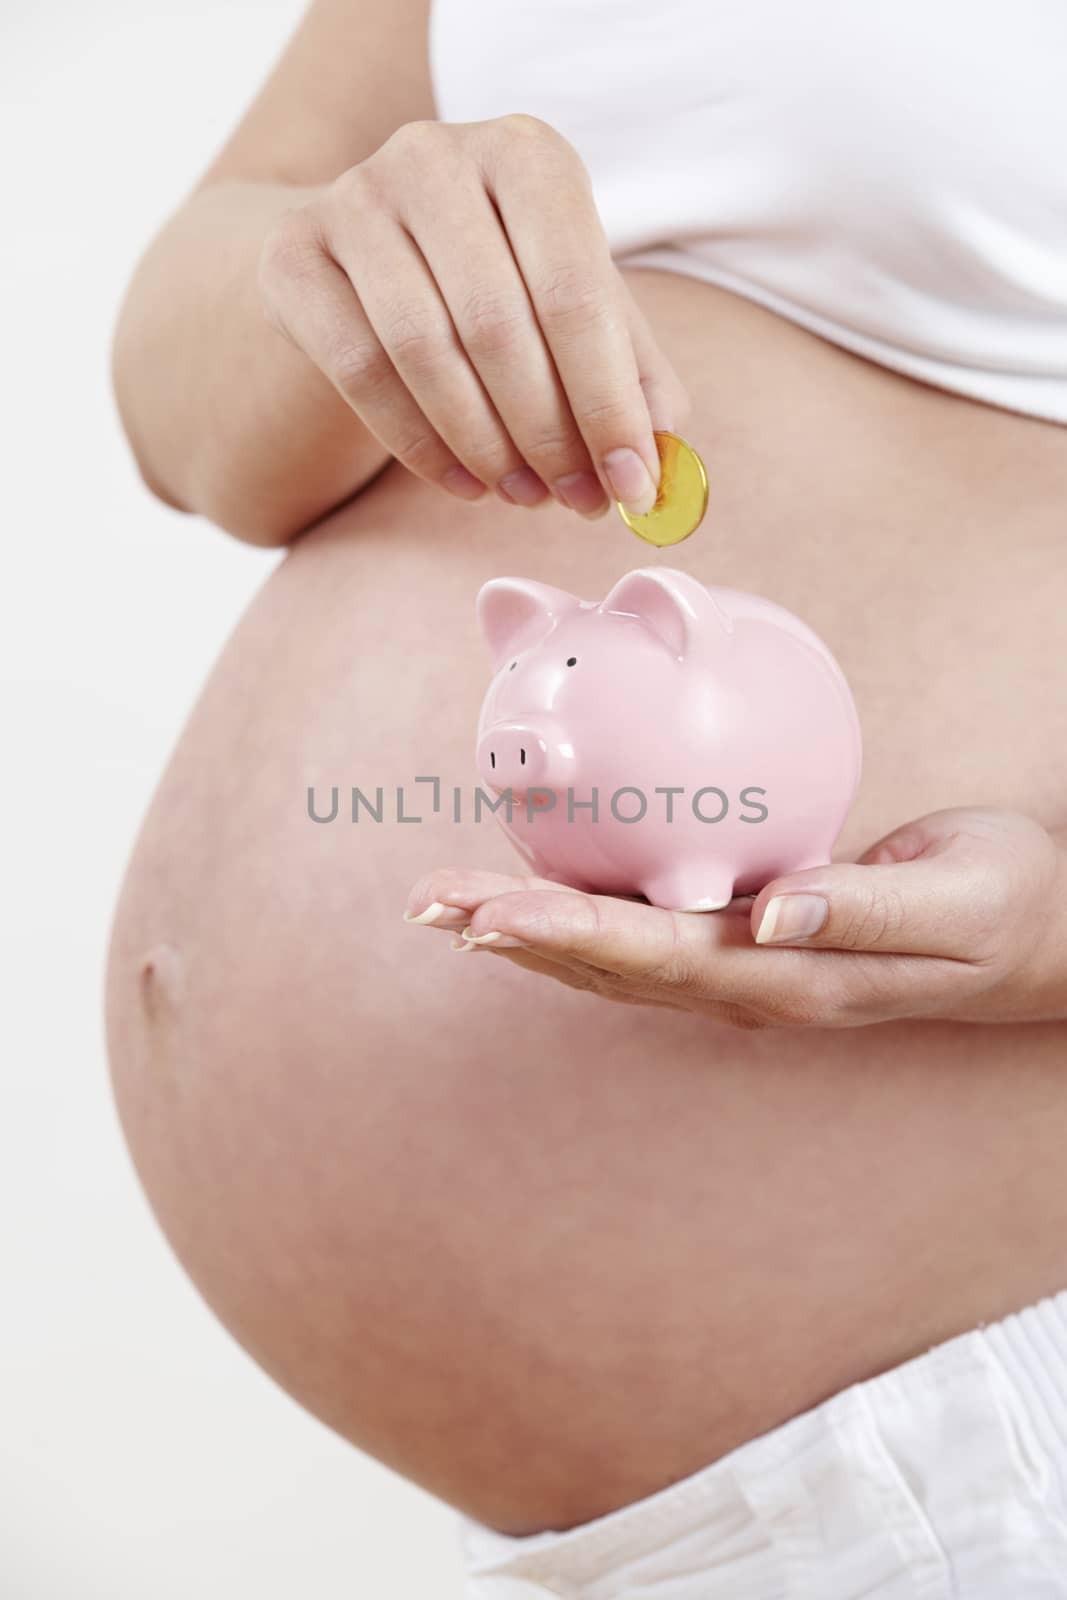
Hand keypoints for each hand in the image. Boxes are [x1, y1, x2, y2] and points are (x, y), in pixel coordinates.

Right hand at [258, 115, 687, 517]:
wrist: (368, 258)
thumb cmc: (501, 286)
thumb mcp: (576, 310)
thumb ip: (630, 375)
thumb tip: (662, 466)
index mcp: (527, 155)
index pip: (576, 292)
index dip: (608, 402)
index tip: (632, 486)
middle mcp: (435, 156)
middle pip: (498, 326)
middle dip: (548, 435)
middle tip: (576, 503)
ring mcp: (353, 198)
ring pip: (424, 351)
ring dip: (485, 447)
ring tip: (524, 497)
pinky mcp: (292, 254)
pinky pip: (359, 371)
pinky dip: (420, 445)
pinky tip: (465, 484)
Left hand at [403, 808, 1066, 1026]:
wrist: (1043, 936)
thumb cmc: (1006, 906)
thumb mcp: (955, 903)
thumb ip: (861, 908)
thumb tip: (769, 911)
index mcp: (791, 978)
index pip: (656, 957)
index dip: (567, 934)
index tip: (488, 910)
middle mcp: (754, 986)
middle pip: (610, 965)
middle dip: (516, 933)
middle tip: (429, 901)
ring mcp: (749, 975)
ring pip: (616, 959)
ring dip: (529, 932)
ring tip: (450, 904)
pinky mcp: (754, 947)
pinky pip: (649, 938)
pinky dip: (579, 919)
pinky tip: (538, 896)